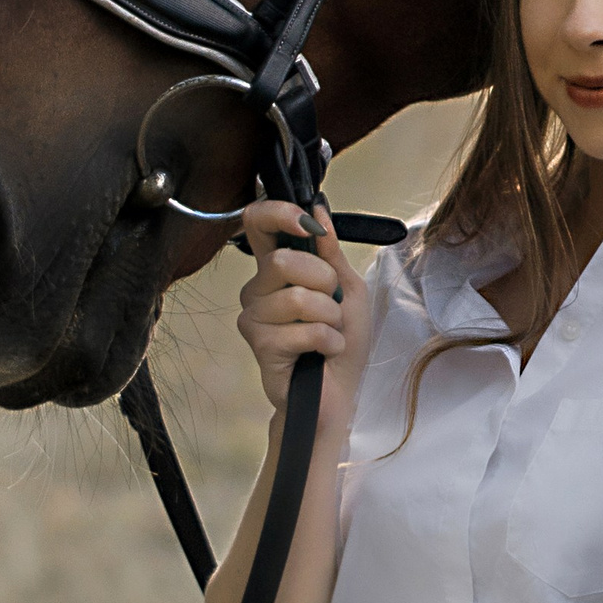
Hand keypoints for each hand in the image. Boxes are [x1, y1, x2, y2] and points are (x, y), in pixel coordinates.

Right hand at [235, 199, 369, 416]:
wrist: (339, 393)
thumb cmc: (341, 340)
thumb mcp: (348, 287)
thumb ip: (331, 251)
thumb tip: (318, 208)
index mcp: (276, 268)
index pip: (257, 224)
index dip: (277, 213)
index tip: (305, 222)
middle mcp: (257, 289)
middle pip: (285, 261)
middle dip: (324, 282)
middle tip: (333, 305)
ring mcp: (254, 318)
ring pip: (297, 297)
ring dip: (330, 316)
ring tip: (331, 332)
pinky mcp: (261, 347)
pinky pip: (304, 330)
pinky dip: (328, 340)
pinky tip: (325, 351)